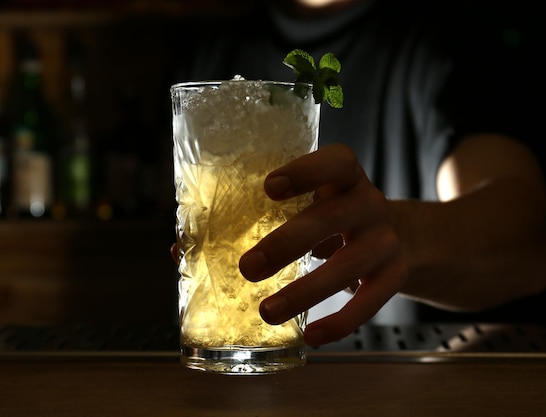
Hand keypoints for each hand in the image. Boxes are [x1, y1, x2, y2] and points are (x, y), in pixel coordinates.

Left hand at [239, 143, 407, 345]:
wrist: (395, 235)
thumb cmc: (334, 215)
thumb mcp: (315, 200)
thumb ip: (271, 213)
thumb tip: (193, 249)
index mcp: (346, 176)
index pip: (336, 162)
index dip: (306, 172)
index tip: (269, 188)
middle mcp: (370, 203)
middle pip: (332, 217)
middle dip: (288, 243)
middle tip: (248, 267)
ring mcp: (386, 240)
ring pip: (349, 265)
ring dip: (305, 292)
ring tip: (267, 312)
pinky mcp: (395, 274)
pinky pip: (371, 302)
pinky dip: (341, 322)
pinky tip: (312, 336)